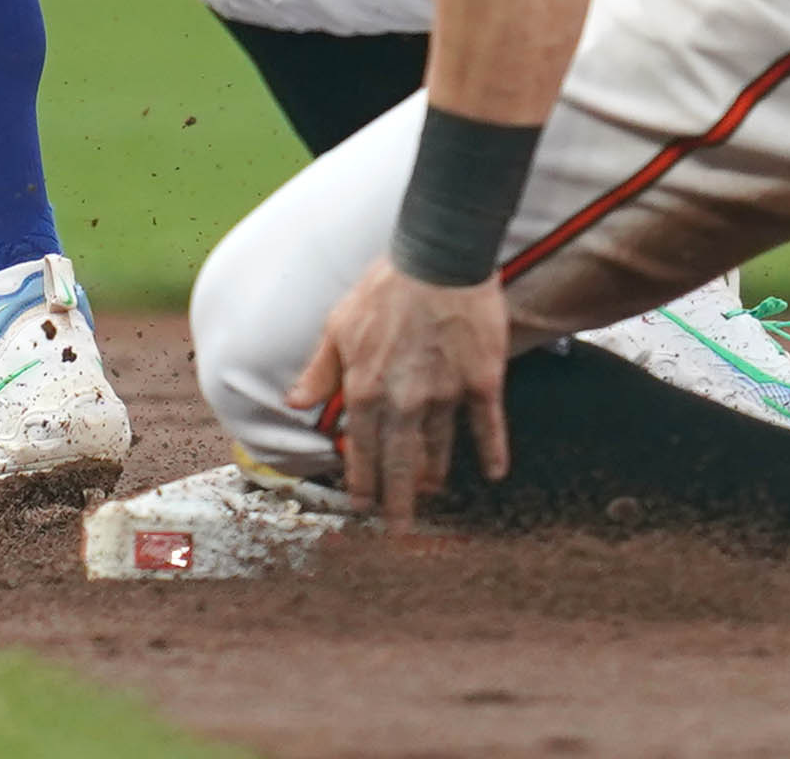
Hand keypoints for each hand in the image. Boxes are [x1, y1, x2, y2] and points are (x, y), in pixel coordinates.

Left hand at [289, 259, 510, 524]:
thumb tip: (294, 402)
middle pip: (400, 464)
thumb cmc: (385, 288)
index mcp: (365, 390)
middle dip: (397, 502)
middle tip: (399, 530)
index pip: (360, 450)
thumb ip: (319, 370)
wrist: (441, 257)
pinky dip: (492, 451)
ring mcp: (445, 394)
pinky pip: (487, 424)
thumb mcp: (338, 326)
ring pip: (438, 448)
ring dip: (434, 476)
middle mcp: (403, 401)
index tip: (362, 506)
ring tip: (432, 494)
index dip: (361, 482)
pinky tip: (495, 473)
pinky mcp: (482, 380)